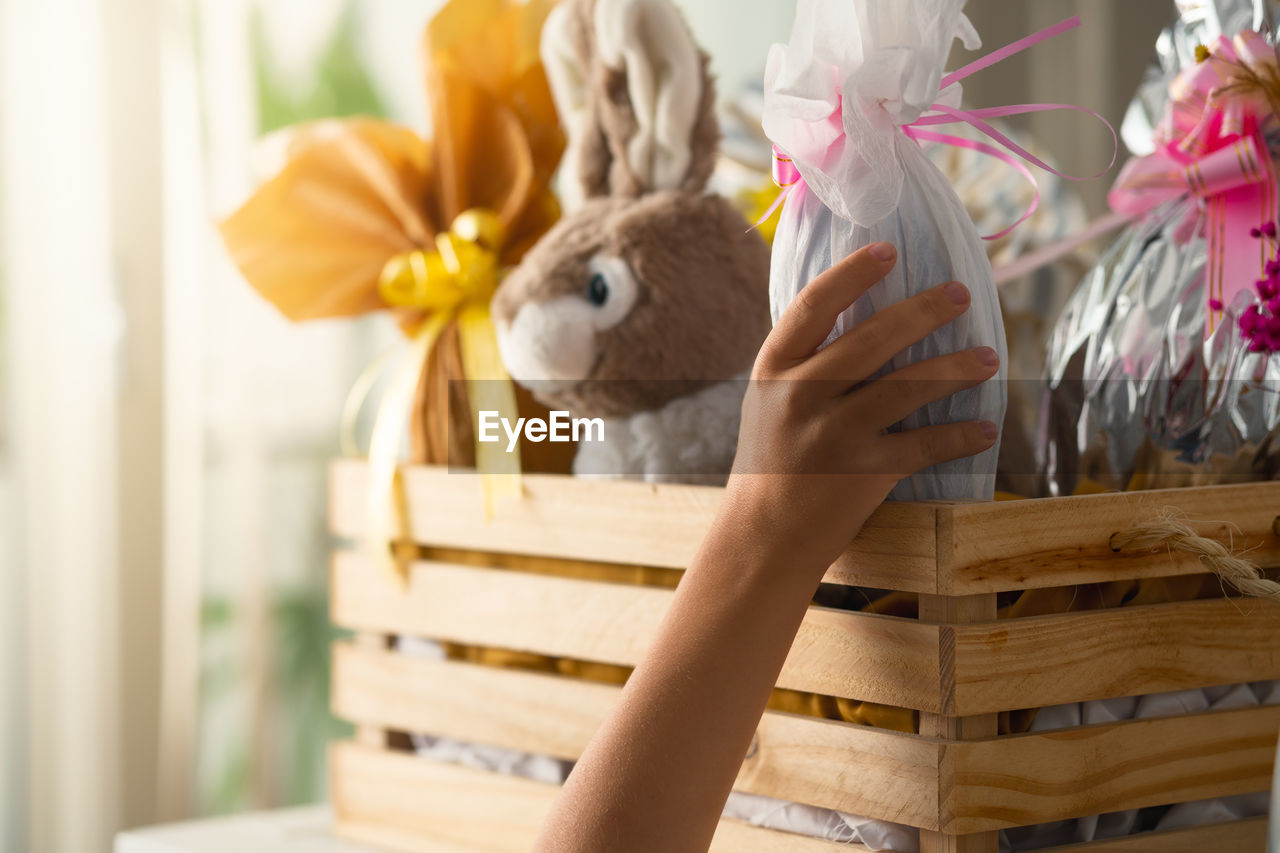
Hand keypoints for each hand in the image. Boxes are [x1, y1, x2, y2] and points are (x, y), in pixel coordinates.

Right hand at [726, 241, 999, 574]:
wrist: (762, 534)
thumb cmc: (773, 458)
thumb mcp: (771, 399)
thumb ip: (806, 359)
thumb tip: (868, 307)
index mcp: (774, 369)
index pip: (812, 306)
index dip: (851, 273)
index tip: (888, 248)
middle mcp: (800, 397)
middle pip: (870, 339)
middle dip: (922, 312)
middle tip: (961, 294)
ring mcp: (831, 436)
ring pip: (905, 388)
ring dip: (954, 368)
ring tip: (989, 356)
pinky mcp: (861, 474)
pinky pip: (923, 446)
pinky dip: (959, 436)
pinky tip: (987, 428)